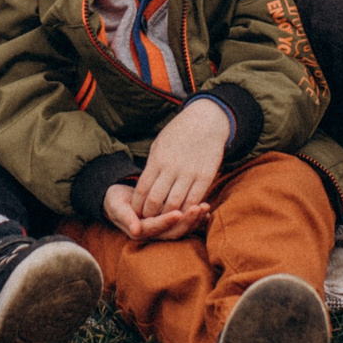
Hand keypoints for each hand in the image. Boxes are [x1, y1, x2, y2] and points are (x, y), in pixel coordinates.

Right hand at [104, 182, 208, 241]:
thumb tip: (135, 231)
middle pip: (173, 232)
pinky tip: (207, 212)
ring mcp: (163, 231)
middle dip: (187, 221)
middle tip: (198, 207)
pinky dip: (197, 220)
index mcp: (140, 231)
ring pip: (182, 230)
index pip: (156, 228)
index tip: (178, 212)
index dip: (167, 222)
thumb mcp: (116, 206)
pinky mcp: (171, 225)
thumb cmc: (116, 201)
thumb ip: (125, 216)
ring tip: (205, 206)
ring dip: (195, 220)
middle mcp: (154, 234)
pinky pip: (185, 225)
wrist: (120, 199)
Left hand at [134, 100, 230, 223]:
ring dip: (168, 216)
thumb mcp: (159, 146)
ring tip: (164, 221)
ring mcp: (189, 173)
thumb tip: (144, 188)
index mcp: (157, 160)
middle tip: (148, 221)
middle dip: (149, 215)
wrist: (206, 121)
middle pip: (156, 201)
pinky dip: (187, 210)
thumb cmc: (179, 134)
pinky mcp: (205, 177)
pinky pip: (194, 199)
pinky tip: (183, 214)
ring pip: (175, 204)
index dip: (137, 205)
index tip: (135, 212)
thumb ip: (152, 167)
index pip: (142, 189)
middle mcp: (172, 168)